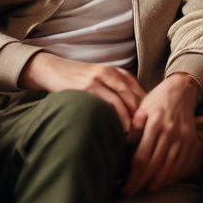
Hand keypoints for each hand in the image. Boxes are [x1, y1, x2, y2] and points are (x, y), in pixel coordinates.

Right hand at [22, 51, 144, 134]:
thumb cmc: (78, 79)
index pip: (138, 90)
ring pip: (122, 99)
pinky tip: (119, 127)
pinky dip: (116, 116)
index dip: (145, 107)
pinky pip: (107, 103)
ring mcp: (99, 79)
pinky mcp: (88, 87)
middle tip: (144, 131)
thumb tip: (132, 113)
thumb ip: (116, 90)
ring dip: (130, 117)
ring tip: (133, 133)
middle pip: (133, 95)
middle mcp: (110, 73)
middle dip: (140, 114)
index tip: (149, 123)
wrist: (53, 69)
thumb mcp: (101, 79)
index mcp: (116, 71)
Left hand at [123, 73, 201, 195]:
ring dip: (158, 182)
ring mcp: (183, 137)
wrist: (182, 90)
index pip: (142, 157)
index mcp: (155, 123)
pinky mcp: (191, 141)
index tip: (125, 184)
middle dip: (142, 182)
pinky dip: (173, 175)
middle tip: (131, 191)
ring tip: (146, 190)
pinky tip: (164, 181)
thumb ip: (134, 125)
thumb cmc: (157, 100)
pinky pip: (182, 164)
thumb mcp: (142, 107)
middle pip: (155, 165)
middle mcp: (170, 132)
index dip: (133, 175)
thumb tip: (123, 143)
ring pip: (169, 167)